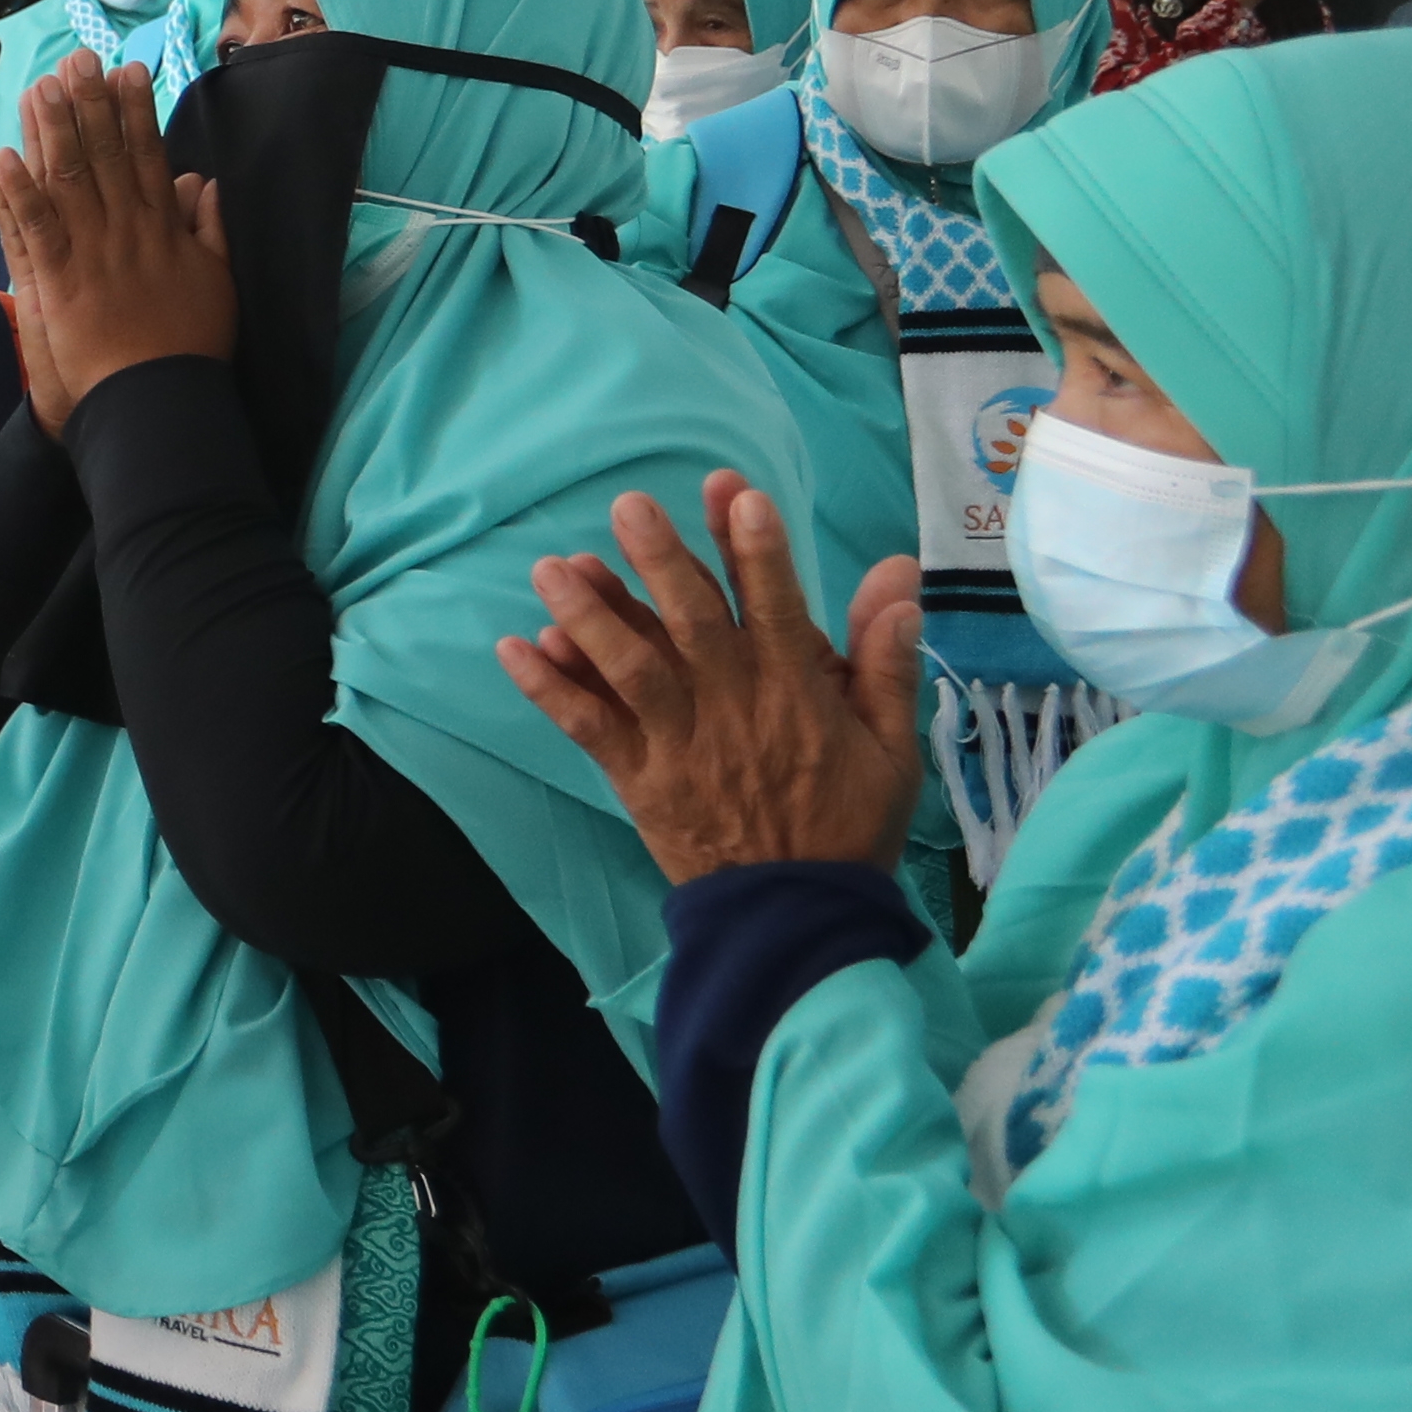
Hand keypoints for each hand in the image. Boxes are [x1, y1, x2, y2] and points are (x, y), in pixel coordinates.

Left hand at [0, 56, 234, 404]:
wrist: (161, 401)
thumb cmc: (190, 347)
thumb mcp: (217, 281)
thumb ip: (210, 229)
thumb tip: (207, 184)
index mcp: (164, 228)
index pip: (148, 157)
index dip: (135, 112)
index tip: (126, 72)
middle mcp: (127, 231)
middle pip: (105, 157)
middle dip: (89, 105)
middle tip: (76, 60)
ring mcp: (92, 254)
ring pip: (68, 181)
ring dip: (51, 132)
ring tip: (38, 88)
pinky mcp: (59, 283)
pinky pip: (36, 229)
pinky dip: (17, 194)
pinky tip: (2, 158)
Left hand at [496, 473, 924, 885]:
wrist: (795, 917)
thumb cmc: (848, 823)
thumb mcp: (892, 747)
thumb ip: (888, 660)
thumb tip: (897, 575)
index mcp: (798, 694)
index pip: (776, 609)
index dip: (754, 552)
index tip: (736, 494)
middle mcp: (733, 709)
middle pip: (692, 624)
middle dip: (661, 561)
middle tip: (627, 505)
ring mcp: (680, 744)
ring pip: (631, 669)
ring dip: (590, 616)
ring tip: (552, 568)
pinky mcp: (639, 779)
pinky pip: (588, 728)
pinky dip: (550, 689)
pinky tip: (515, 648)